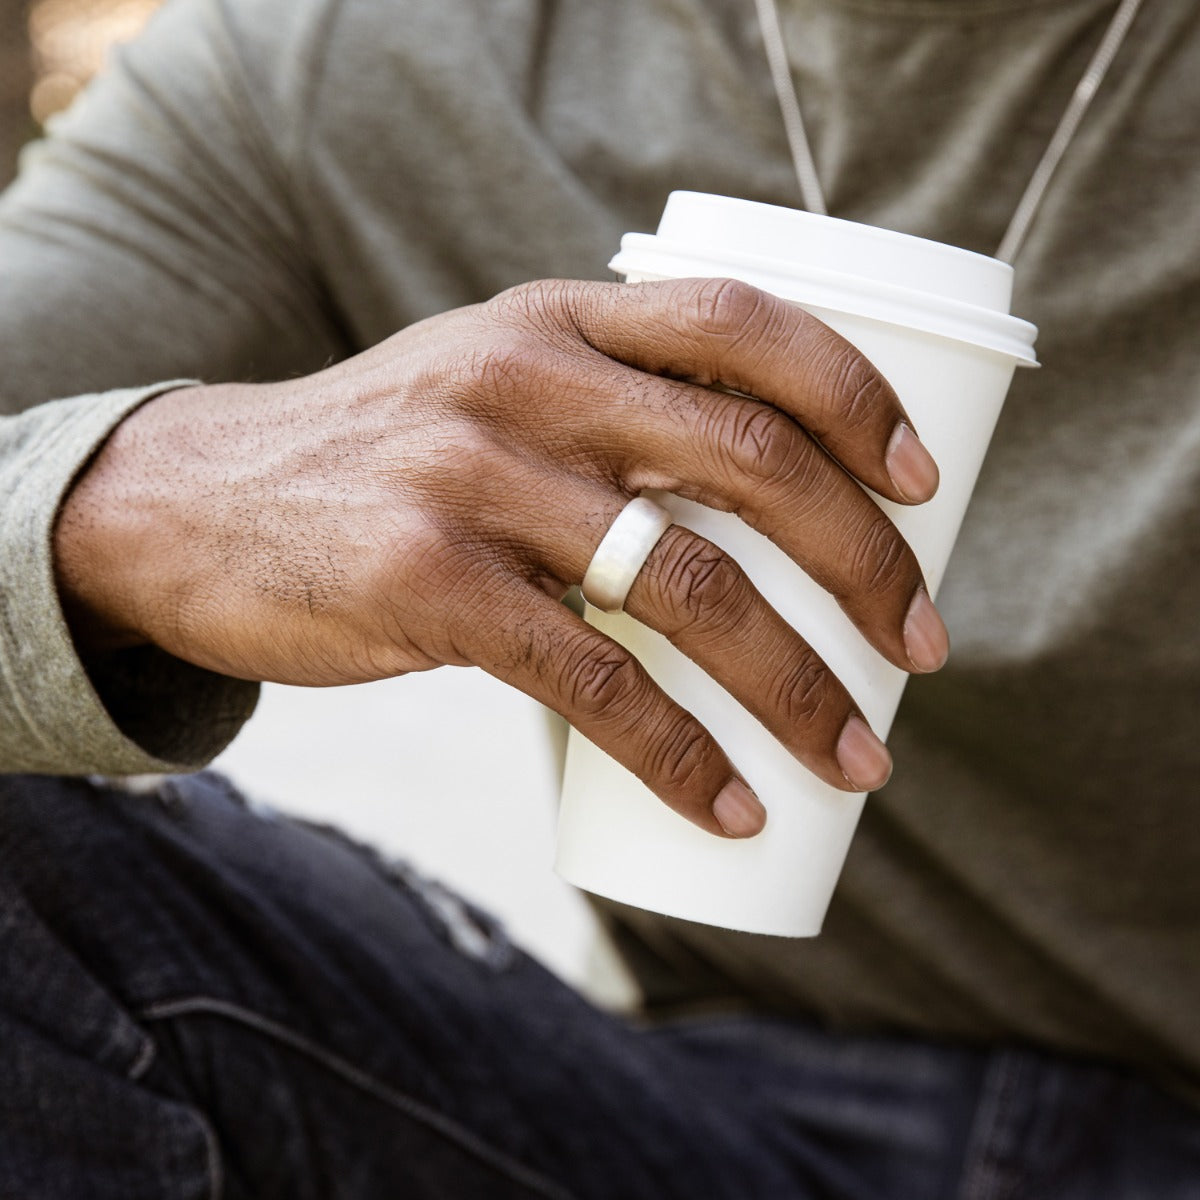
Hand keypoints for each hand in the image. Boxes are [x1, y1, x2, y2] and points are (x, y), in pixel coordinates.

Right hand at [55, 277, 944, 836]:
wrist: (197, 505)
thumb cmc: (380, 461)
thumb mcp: (485, 392)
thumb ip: (598, 419)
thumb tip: (746, 526)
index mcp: (556, 321)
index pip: (741, 324)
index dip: (856, 398)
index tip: (926, 488)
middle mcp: (524, 378)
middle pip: (748, 460)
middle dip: (864, 564)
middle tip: (925, 648)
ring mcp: (473, 477)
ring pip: (688, 586)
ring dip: (796, 686)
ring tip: (857, 758)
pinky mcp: (426, 581)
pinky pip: (592, 681)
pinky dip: (682, 756)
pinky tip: (732, 808)